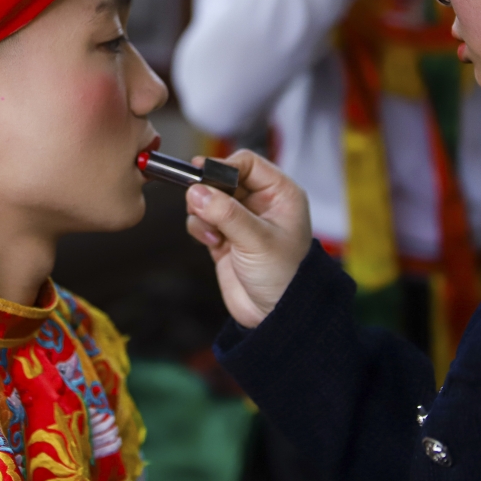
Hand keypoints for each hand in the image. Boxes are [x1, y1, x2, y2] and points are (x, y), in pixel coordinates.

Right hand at [185, 150, 311, 328]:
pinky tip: (212, 243)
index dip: (223, 166)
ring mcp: (241, 220)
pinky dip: (200, 227)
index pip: (247, 163)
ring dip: (203, 212)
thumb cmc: (283, 277)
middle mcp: (261, 203)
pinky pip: (202, 219)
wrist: (275, 317)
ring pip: (208, 198)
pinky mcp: (224, 237)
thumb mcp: (257, 241)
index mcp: (280, 194)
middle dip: (209, 191)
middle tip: (199, 203)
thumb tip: (196, 192)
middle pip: (223, 178)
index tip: (201, 174)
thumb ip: (226, 214)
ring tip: (213, 233)